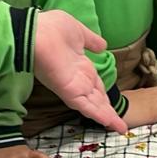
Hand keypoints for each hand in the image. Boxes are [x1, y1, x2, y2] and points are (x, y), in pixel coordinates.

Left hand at [32, 10, 126, 133]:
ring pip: (94, 106)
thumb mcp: (79, 33)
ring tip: (121, 128)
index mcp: (81, 67)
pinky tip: (111, 123)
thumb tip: (103, 46)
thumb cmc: (53, 29)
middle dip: (108, 111)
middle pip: (97, 99)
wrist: (35, 32)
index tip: (111, 104)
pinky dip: (99, 115)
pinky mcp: (69, 92)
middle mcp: (78, 80)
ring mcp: (74, 87)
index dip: (104, 95)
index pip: (95, 85)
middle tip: (120, 124)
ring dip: (108, 117)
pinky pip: (87, 106)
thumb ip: (91, 41)